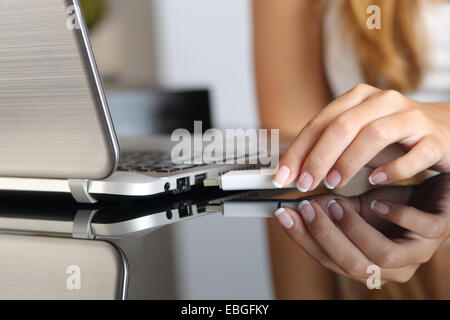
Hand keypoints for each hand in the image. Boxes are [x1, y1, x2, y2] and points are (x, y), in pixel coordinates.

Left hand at [272, 83, 449, 190]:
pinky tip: (375, 181)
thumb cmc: (393, 138)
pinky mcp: (434, 137)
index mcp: (357, 99)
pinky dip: (392, 169)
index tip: (282, 176)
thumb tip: (292, 171)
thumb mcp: (355, 139)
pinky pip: (414, 154)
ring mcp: (410, 117)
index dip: (298, 151)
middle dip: (318, 157)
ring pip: (374, 134)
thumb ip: (328, 149)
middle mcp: (382, 101)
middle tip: (305, 184)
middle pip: (342, 126)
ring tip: (334, 183)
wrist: (445, 131)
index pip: (319, 123)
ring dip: (349, 161)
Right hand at [274, 174, 449, 283]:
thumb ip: (332, 211)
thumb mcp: (357, 208)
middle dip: (325, 235)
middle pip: (353, 265)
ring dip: (353, 228)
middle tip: (308, 207)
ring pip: (382, 256)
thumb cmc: (394, 205)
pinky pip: (419, 230)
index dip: (304, 239)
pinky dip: (395, 215)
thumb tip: (299, 206)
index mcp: (367, 264)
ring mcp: (416, 253)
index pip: (329, 261)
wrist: (433, 194)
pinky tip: (377, 202)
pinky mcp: (438, 231)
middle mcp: (391, 267)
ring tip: (337, 204)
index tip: (285, 215)